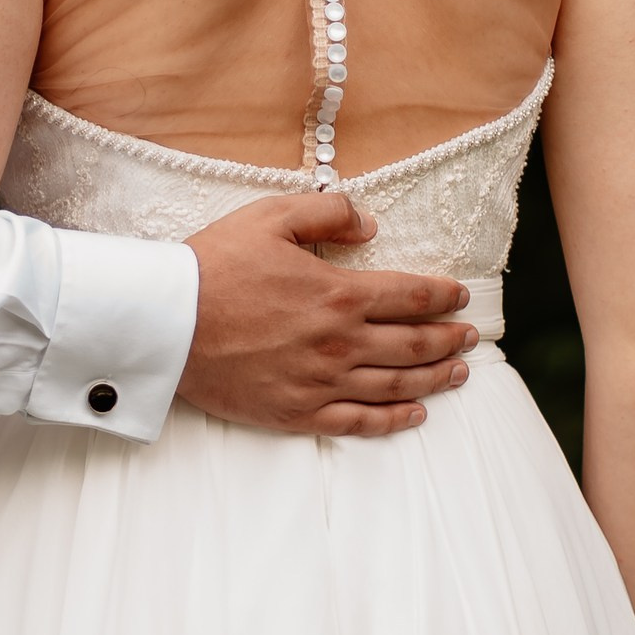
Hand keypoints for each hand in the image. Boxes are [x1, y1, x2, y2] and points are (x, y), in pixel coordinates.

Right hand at [179, 190, 476, 436]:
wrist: (165, 323)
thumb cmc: (214, 266)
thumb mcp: (271, 217)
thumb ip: (329, 212)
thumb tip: (372, 224)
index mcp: (338, 293)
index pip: (411, 296)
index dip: (444, 296)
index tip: (460, 295)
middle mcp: (340, 343)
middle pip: (414, 344)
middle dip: (449, 339)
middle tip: (470, 336)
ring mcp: (321, 383)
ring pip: (396, 386)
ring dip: (434, 378)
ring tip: (458, 373)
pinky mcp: (298, 413)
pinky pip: (359, 423)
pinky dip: (394, 420)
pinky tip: (415, 414)